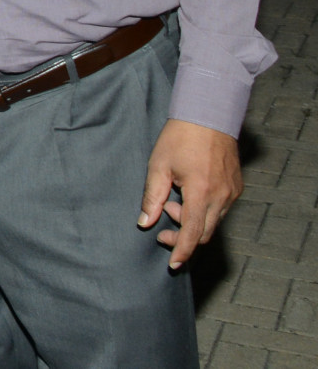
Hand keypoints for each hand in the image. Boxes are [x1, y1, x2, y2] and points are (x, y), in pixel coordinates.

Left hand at [138, 118, 242, 267]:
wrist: (208, 116)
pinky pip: (220, 209)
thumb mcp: (158, 166)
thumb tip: (144, 223)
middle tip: (161, 226)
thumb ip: (152, 197)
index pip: (193, 233)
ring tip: (172, 200)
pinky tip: (187, 193)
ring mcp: (232, 193)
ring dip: (192, 221)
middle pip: (204, 233)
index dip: (182, 251)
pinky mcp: (236, 187)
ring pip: (213, 222)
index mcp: (201, 193)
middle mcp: (221, 197)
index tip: (174, 264)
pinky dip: (203, 210)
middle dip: (183, 236)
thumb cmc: (180, 138)